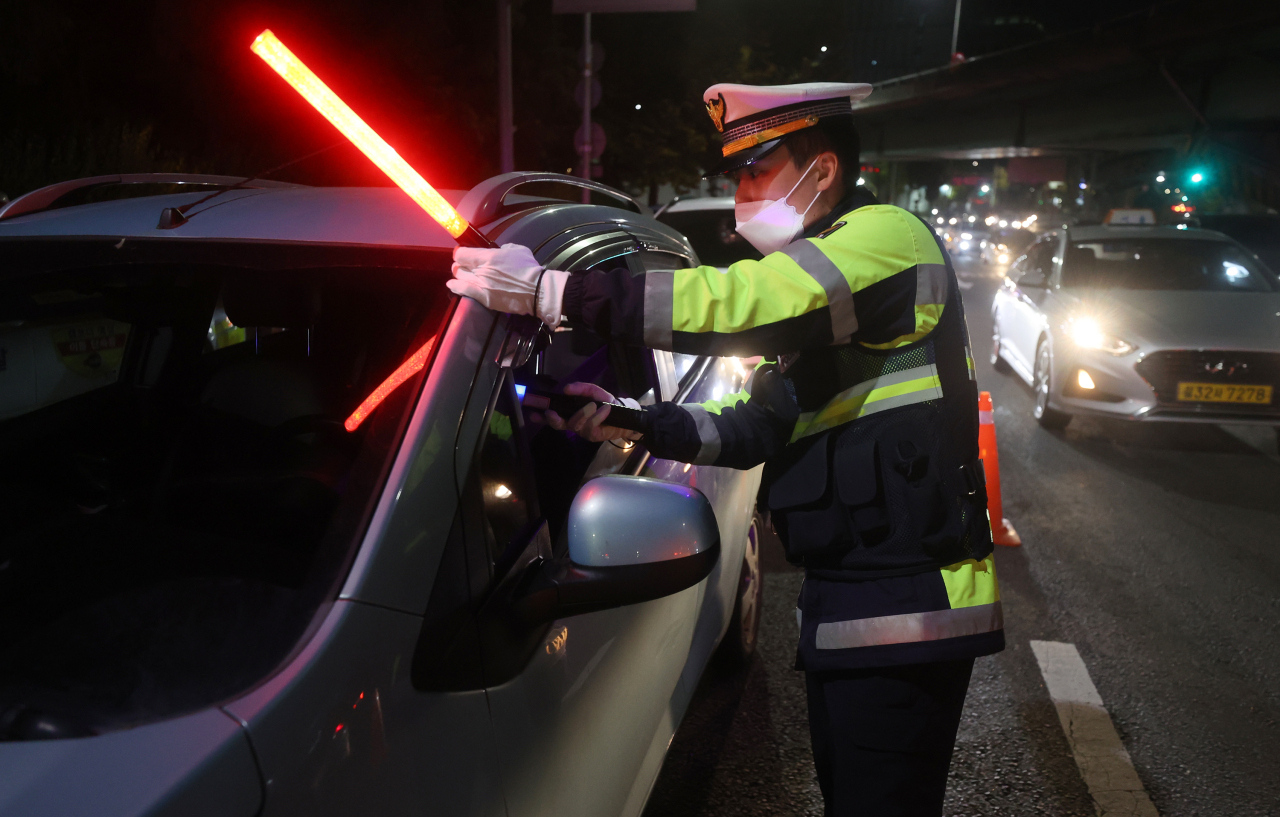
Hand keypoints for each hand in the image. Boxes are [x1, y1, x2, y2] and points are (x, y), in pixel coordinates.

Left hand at [448, 243, 568, 326]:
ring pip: (459, 277)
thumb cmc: (529, 269)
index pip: (461, 253)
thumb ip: (505, 248)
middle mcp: (481, 269)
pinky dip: (455, 287)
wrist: (536, 290)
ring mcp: (481, 284)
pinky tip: (452, 285)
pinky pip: (463, 290)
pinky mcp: (484, 298)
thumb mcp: (518, 250)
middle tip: (465, 266)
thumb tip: (499, 250)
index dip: (460, 253)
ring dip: (460, 275)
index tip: (463, 254)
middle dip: (460, 265)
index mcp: (488, 256)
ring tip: (463, 276)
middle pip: (458, 266)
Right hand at [545, 382, 642, 443]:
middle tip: (552, 413)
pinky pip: (590, 427)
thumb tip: (566, 389)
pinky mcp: (592, 436)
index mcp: (569, 413)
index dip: (540, 417)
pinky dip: (598, 416)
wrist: (623, 413)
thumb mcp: (592, 391)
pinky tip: (605, 409)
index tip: (532, 414)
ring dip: (583, 413)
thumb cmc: (604, 401)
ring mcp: (582, 431)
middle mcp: (572, 423)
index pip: (551, 416)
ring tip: (594, 405)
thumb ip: (580, 388)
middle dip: (553, 419)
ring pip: (575, 424)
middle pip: (558, 425)